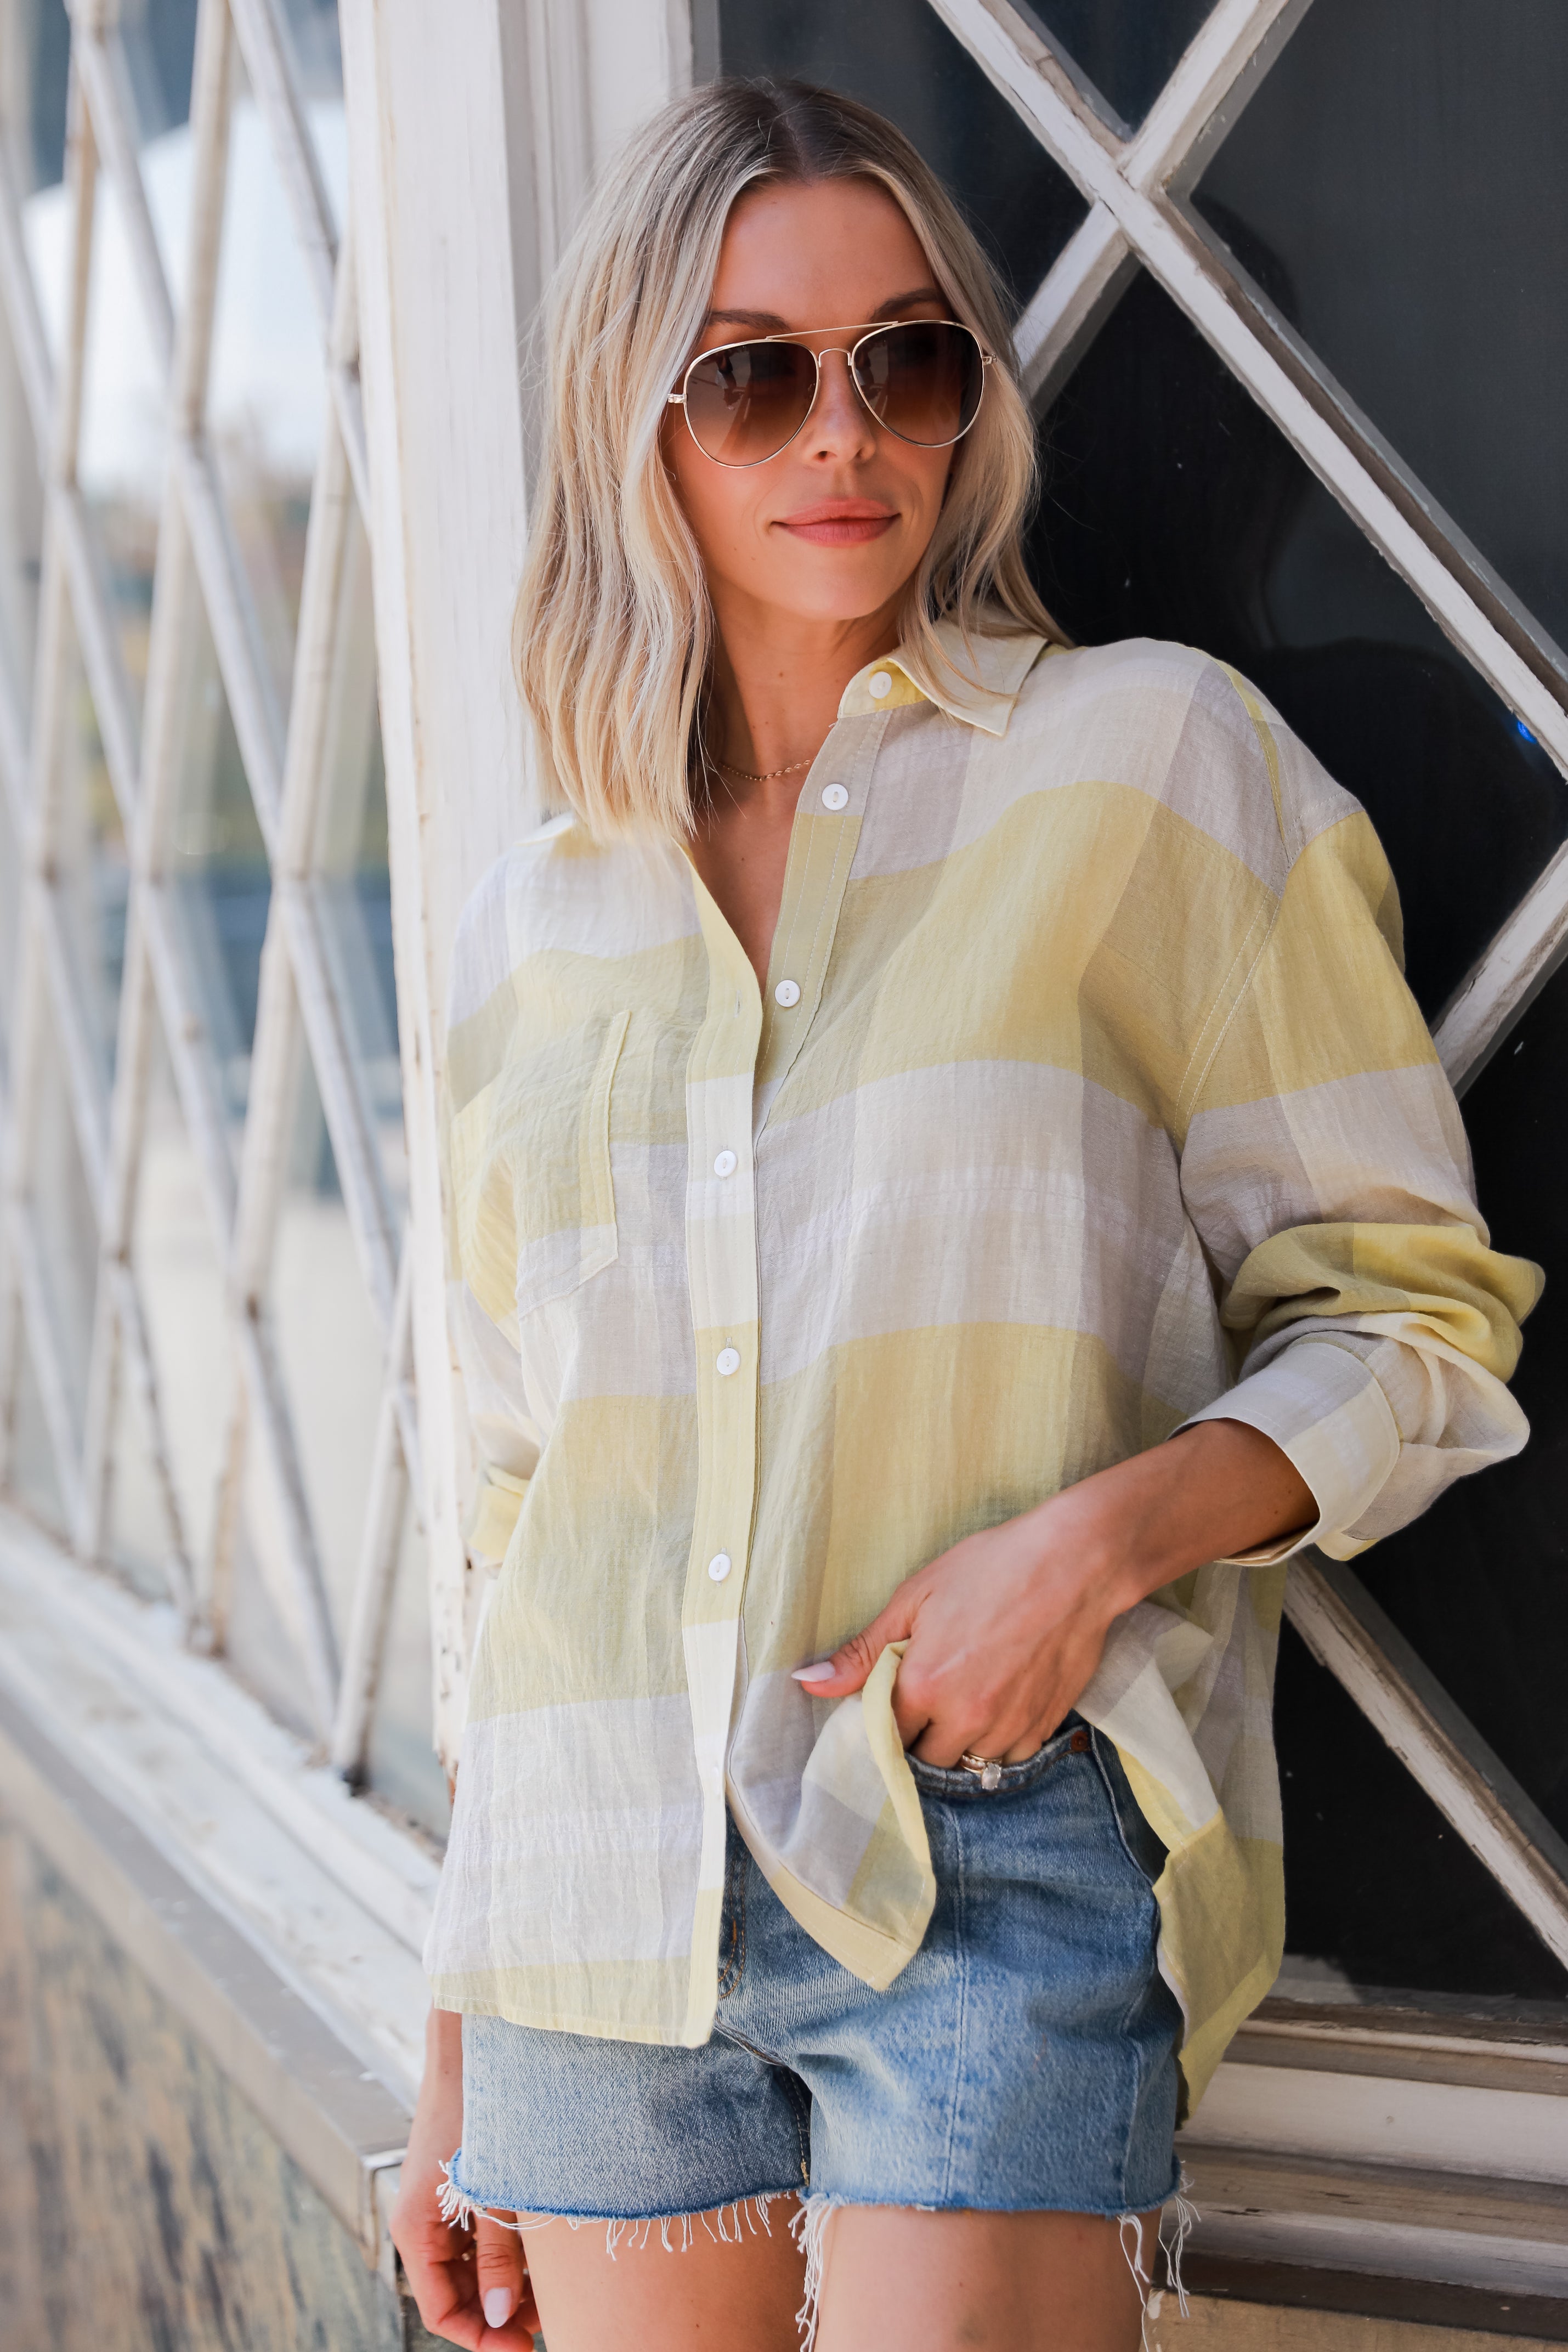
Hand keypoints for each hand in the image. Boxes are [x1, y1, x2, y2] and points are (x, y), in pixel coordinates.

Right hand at [390, 2008, 540, 2347]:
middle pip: (458, 2295)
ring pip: (471, 2269)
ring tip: (553, 2294)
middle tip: (550, 2324)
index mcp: (416, 2232)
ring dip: (507, 2286)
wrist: (477, 2046)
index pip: (443, 2312)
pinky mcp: (461, 2187)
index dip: (482, 2339)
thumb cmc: (483, 2113)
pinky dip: (507, 2254)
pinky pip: (478, 2238)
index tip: (525, 2350)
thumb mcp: (497, 2192)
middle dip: (499, 2315)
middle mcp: (423, 2224)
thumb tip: (502, 2319)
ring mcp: (442, 2206)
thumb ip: (500, 2257)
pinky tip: (542, 2255)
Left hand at [794, 1421, 1313, 1765]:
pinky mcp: (1044, 1728)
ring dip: (959, 1741)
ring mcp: (1008, 1727)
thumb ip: (864, 1650)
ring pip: (967, 1763)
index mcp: (925, 1685)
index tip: (891, 1701)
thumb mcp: (917, 1596)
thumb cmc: (994, 1567)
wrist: (1077, 1563)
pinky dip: (999, 1741)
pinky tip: (1001, 1700)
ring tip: (967, 1695)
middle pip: (924, 1759)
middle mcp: (965, 1717)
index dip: (884, 1719)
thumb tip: (809, 1682)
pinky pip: (1008, 1757)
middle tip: (929, 1696)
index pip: (884, 1735)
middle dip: (919, 1735)